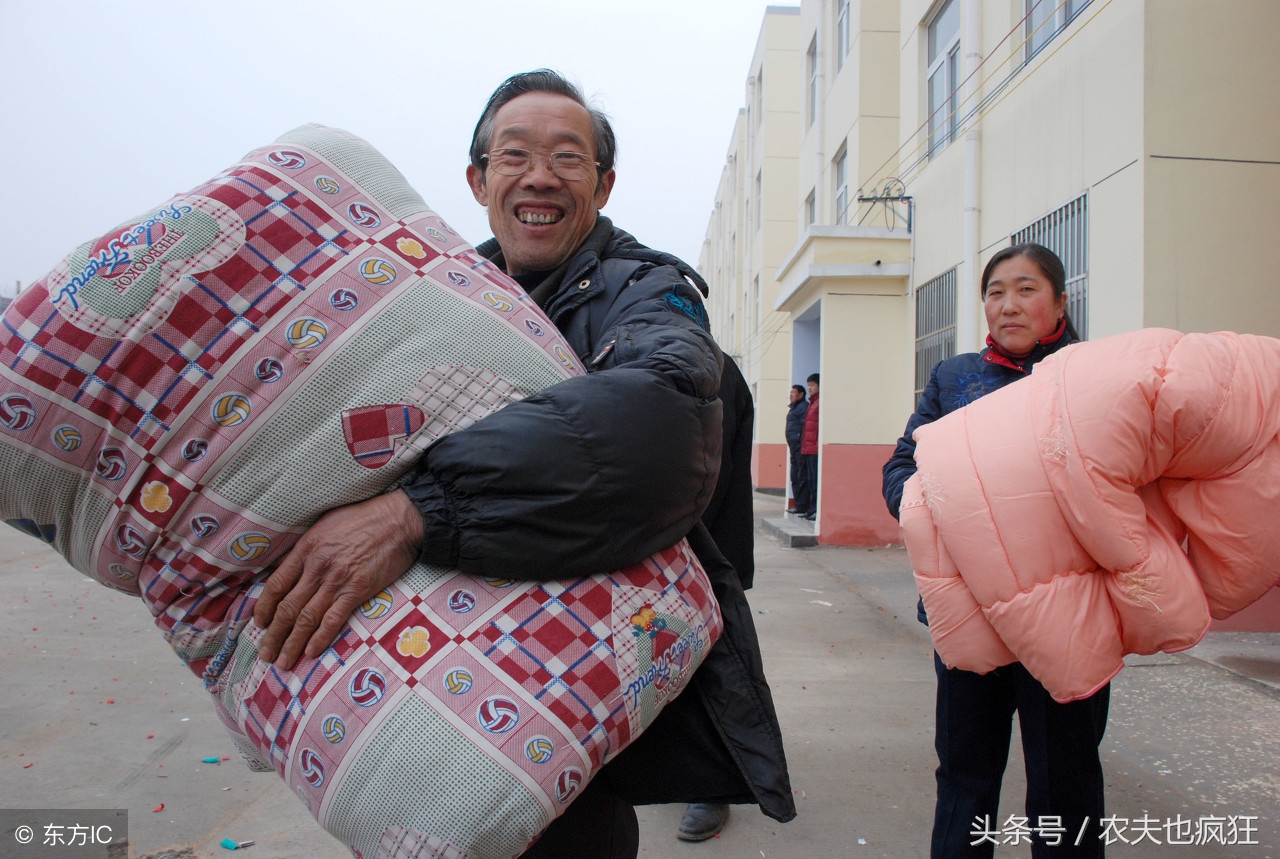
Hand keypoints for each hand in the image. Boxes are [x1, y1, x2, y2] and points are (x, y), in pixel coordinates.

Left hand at [253, 490, 422, 669]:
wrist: (399, 520)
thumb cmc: (364, 517)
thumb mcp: (325, 524)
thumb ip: (306, 548)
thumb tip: (286, 566)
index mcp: (306, 549)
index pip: (276, 584)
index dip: (264, 608)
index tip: (259, 624)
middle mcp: (317, 567)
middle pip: (287, 607)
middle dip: (274, 634)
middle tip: (266, 654)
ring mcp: (337, 580)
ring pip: (306, 618)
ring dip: (292, 643)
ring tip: (283, 662)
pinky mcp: (358, 590)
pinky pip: (333, 619)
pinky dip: (320, 638)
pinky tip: (311, 652)